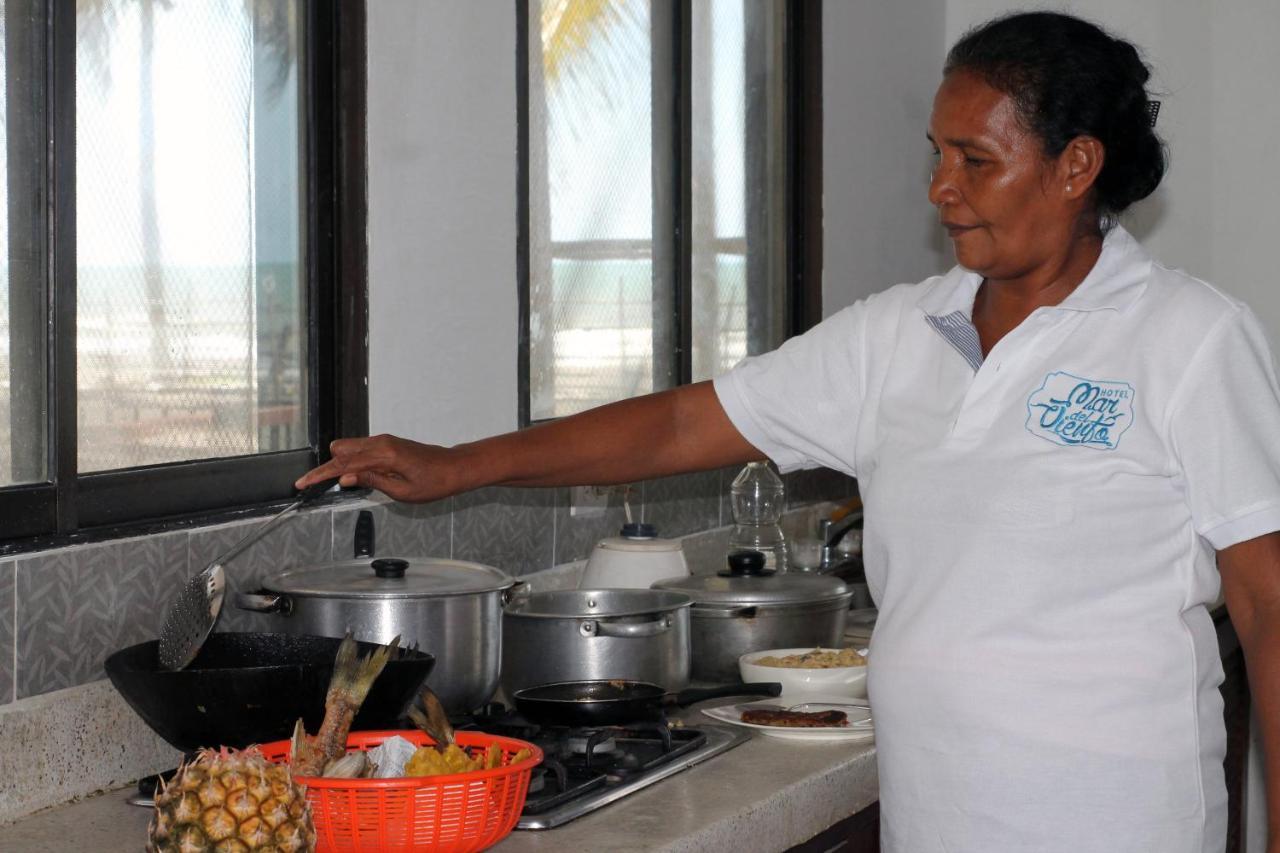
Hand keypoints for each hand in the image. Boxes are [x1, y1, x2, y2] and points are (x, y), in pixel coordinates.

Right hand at [295, 434, 463, 502]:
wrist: (454, 468)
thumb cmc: (434, 483)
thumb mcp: (402, 491)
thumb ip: (372, 481)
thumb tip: (344, 478)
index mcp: (384, 456)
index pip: (344, 464)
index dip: (321, 475)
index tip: (303, 483)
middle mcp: (381, 443)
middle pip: (340, 451)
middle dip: (325, 467)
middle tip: (312, 485)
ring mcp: (384, 440)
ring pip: (348, 447)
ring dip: (338, 463)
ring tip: (332, 483)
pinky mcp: (387, 442)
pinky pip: (360, 448)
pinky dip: (351, 460)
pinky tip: (352, 475)